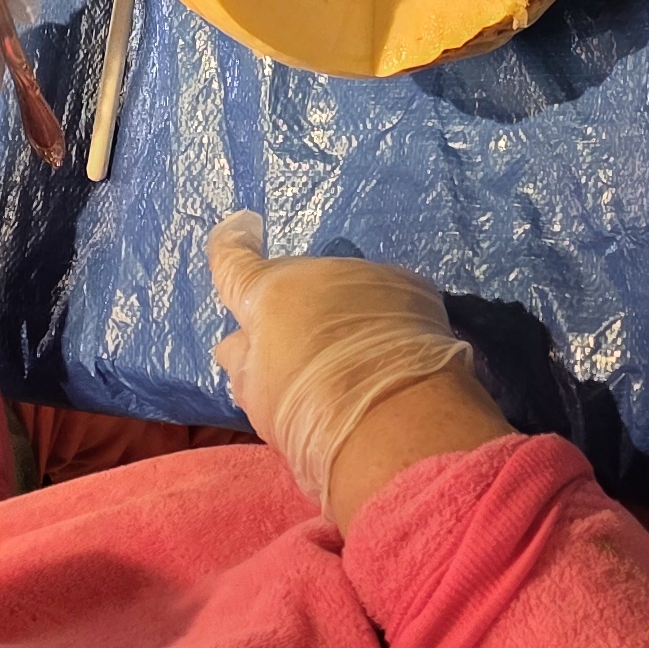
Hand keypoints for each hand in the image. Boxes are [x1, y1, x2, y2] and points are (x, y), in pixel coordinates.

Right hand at [207, 212, 494, 527]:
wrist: (398, 422)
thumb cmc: (312, 416)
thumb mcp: (259, 397)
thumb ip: (244, 361)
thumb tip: (240, 342)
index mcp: (268, 293)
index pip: (235, 260)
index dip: (231, 243)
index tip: (241, 225)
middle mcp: (318, 271)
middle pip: (297, 283)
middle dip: (296, 310)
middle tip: (306, 358)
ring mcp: (370, 275)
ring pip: (346, 291)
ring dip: (344, 315)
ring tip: (356, 364)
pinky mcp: (417, 290)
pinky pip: (388, 300)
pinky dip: (385, 322)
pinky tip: (394, 359)